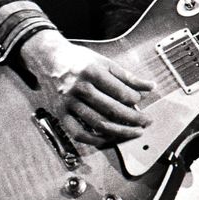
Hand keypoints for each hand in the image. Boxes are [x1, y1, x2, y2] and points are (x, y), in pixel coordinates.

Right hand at [20, 29, 154, 144]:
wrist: (49, 59)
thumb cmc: (78, 60)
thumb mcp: (103, 61)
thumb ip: (127, 76)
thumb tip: (150, 87)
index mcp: (92, 72)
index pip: (119, 91)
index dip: (134, 100)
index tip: (141, 102)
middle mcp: (79, 88)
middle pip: (111, 109)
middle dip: (132, 118)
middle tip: (145, 122)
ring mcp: (69, 103)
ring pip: (97, 123)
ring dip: (119, 132)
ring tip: (133, 133)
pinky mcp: (60, 114)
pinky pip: (78, 133)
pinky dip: (94, 140)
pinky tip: (108, 140)